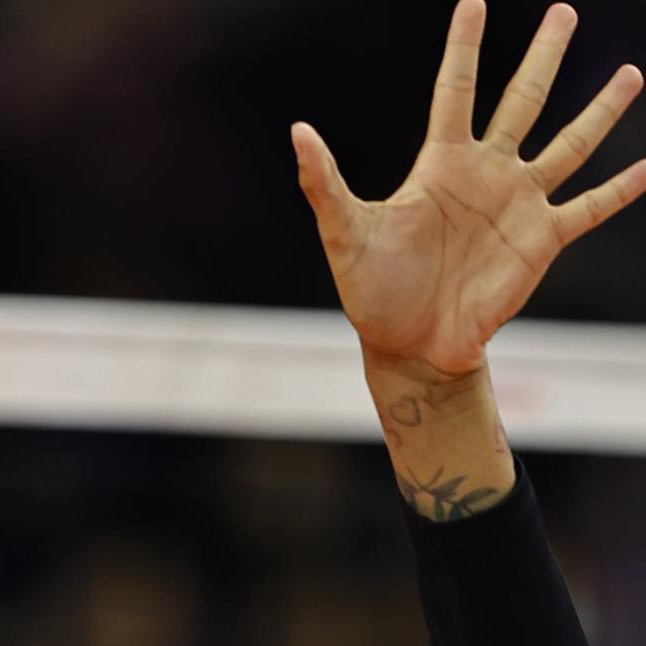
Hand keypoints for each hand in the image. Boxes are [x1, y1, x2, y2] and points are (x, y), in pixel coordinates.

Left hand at [294, 0, 645, 381]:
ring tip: (630, 75)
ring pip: (568, 145)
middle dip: (544, 56)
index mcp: (440, 164)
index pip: (455, 90)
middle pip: (522, 100)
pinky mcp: (541, 240)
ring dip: (599, 111)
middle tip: (564, 11)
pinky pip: (588, 208)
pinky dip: (620, 189)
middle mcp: (486, 173)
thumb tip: (298, 132)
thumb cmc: (374, 291)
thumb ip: (323, 183)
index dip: (464, 47)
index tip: (474, 1)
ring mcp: (518, 204)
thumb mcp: (345, 234)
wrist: (410, 346)